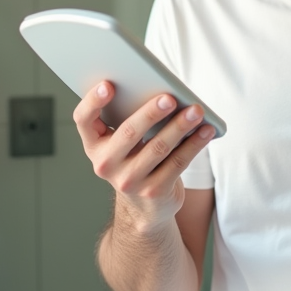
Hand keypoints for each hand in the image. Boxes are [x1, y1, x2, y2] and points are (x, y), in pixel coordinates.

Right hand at [73, 81, 214, 230]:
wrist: (145, 207)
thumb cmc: (135, 159)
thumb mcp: (123, 143)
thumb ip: (129, 118)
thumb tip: (161, 90)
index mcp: (94, 144)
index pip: (83, 120)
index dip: (92, 101)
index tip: (108, 84)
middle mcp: (106, 164)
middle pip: (128, 133)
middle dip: (150, 113)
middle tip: (170, 98)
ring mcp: (129, 180)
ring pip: (158, 147)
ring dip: (180, 126)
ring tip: (196, 110)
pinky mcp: (154, 191)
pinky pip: (178, 162)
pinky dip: (194, 143)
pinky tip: (206, 130)